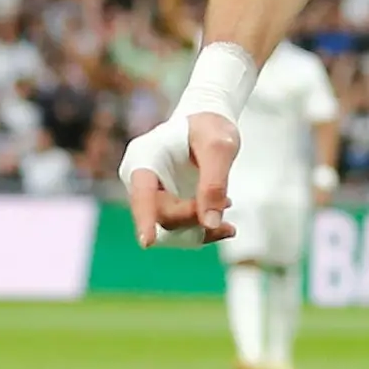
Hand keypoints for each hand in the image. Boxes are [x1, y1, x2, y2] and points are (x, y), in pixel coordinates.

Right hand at [120, 110, 241, 246]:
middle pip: (161, 214)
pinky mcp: (164, 205)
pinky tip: (224, 228)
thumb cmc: (209, 128)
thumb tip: (210, 224)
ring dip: (198, 232)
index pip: (142, 194)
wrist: (206, 125)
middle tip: (228, 204)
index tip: (147, 242)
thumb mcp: (219, 148)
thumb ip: (214, 184)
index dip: (144, 218)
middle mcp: (139, 180)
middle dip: (193, 219)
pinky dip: (200, 232)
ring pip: (169, 227)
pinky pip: (178, 227)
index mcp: (143, 158)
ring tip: (229, 228)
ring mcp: (150, 195)